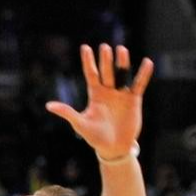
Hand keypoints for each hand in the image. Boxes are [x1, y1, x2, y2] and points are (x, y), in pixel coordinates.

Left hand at [46, 44, 153, 159]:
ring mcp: (121, 95)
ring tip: (121, 50)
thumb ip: (67, 112)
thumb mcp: (80, 124)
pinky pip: (139, 84)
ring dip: (122, 63)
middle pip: (106, 72)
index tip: (85, 47)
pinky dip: (143, 74)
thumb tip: (49, 105)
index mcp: (95, 95)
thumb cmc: (95, 137)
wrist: (113, 148)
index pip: (91, 74)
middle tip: (104, 47)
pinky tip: (146, 63)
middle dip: (105, 60)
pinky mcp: (133, 100)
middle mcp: (108, 91)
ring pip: (122, 75)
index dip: (88, 62)